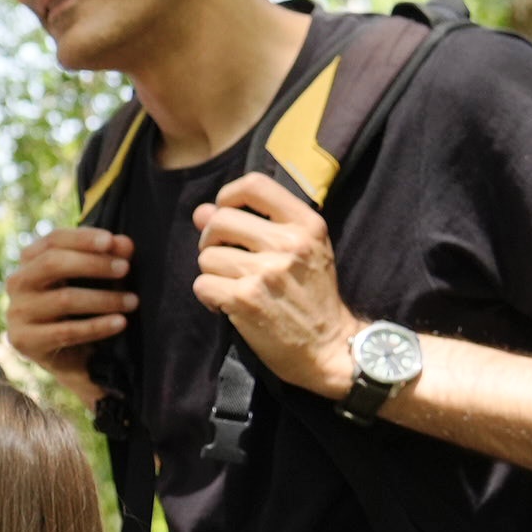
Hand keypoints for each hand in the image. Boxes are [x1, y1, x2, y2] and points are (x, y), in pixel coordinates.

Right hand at [4, 227, 134, 405]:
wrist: (71, 357)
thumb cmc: (82, 309)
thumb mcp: (93, 280)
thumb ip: (106, 259)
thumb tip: (125, 244)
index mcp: (30, 261)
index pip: (53, 240)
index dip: (83, 238)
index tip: (111, 241)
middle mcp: (18, 283)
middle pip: (52, 264)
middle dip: (93, 264)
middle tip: (125, 269)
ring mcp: (17, 312)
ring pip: (63, 298)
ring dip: (103, 298)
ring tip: (132, 301)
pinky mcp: (25, 340)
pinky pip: (66, 331)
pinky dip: (97, 326)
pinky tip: (120, 323)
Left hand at [193, 175, 363, 400]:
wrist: (329, 347)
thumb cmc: (313, 295)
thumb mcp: (301, 251)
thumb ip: (254, 225)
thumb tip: (202, 211)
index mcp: (307, 225)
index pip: (254, 185)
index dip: (228, 195)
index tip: (225, 213)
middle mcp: (288, 243)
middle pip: (220, 221)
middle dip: (212, 240)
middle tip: (224, 258)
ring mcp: (266, 272)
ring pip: (206, 256)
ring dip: (212, 273)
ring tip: (233, 286)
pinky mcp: (246, 300)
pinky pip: (202, 285)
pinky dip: (208, 297)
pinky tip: (226, 305)